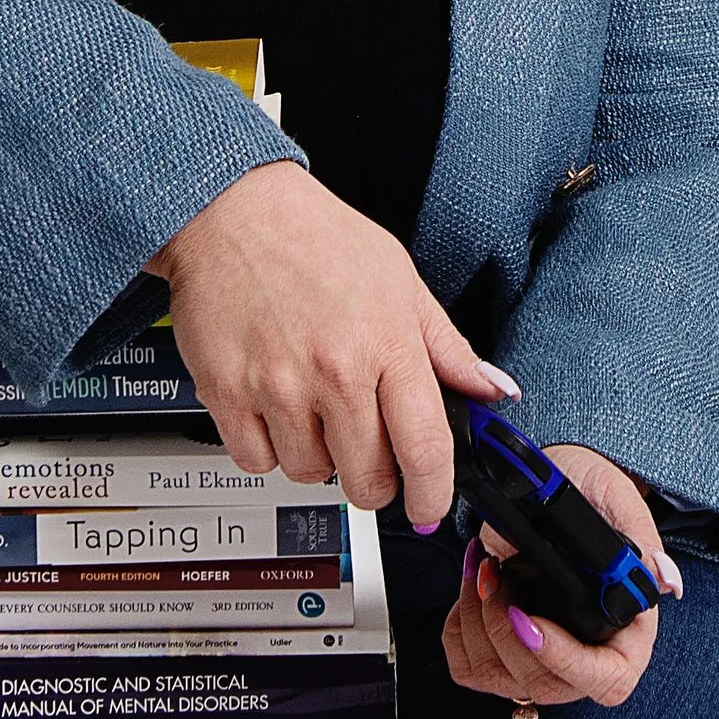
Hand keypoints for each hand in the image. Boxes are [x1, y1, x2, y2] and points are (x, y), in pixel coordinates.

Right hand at [151, 161, 515, 524]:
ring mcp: (278, 386)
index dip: (433, 494)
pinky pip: (256, 462)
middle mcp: (335, 371)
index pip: (426, 449)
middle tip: (367, 450)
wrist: (232, 211)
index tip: (430, 507)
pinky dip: (267, 449)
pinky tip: (274, 408)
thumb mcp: (401, 281)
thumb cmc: (316, 239)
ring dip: (317, 457)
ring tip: (313, 407)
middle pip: (368, 479)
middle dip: (375, 479)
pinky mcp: (226, 393)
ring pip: (311, 474)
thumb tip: (492, 390)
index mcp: (387, 343)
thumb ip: (447, 347)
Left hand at [441, 443, 681, 710]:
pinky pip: (469, 666)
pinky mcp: (503, 652)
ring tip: (481, 567)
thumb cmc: (591, 495)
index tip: (527, 620)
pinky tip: (471, 582)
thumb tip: (665, 580)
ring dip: (476, 622)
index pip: (608, 679)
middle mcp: (586, 654)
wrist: (556, 485)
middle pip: (543, 684)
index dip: (565, 661)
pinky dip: (458, 627)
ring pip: (499, 677)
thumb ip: (639, 538)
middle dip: (503, 633)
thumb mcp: (618, 500)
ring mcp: (542, 659)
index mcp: (628, 630)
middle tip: (492, 576)